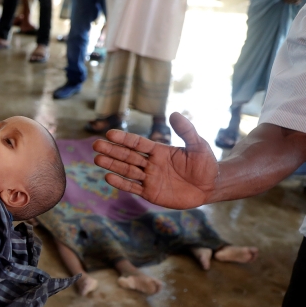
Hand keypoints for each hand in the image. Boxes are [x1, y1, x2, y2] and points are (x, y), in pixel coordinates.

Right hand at [92, 112, 218, 208]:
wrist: (210, 187)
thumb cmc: (205, 164)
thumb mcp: (199, 145)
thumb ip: (186, 130)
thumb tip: (173, 114)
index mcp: (159, 151)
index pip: (138, 143)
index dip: (124, 139)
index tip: (110, 134)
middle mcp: (150, 163)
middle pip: (127, 155)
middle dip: (112, 150)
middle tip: (96, 145)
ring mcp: (149, 178)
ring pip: (126, 170)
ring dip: (111, 165)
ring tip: (97, 159)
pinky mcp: (150, 192)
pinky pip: (132, 187)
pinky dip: (120, 183)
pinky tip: (108, 177)